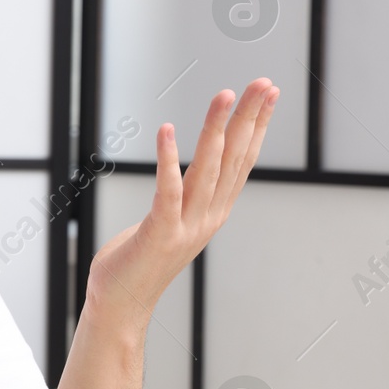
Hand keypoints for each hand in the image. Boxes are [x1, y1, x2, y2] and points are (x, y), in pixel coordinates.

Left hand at [86, 77, 279, 322]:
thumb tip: (180, 179)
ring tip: (225, 95)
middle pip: (234, 159)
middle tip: (263, 83)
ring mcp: (186, 225)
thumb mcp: (170, 224)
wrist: (120, 305)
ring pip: (207, 170)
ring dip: (216, 130)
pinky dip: (167, 159)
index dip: (256, 126)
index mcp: (213, 212)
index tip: (268, 94)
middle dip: (249, 118)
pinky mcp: (159, 232)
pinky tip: (166, 129)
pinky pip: (167, 190)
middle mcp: (207, 216)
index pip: (242, 161)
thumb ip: (180, 201)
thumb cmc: (138, 262)